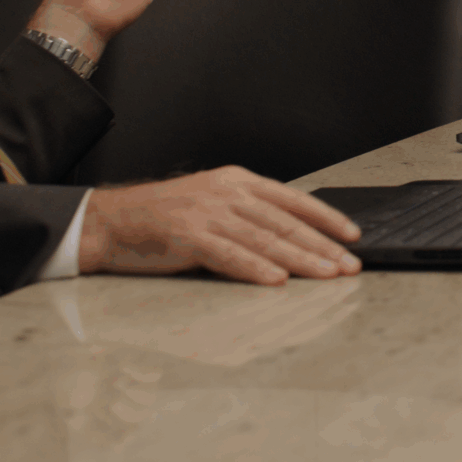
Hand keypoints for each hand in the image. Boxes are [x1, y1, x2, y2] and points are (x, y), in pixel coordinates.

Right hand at [80, 166, 363, 284]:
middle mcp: (227, 193)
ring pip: (265, 238)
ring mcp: (207, 213)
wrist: (109, 221)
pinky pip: (230, 255)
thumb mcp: (211, 203)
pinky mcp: (187, 236)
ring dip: (301, 259)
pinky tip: (278, 280)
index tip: (352, 236)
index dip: (327, 218)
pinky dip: (256, 268)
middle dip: (323, 246)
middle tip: (351, 265)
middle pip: (285, 222)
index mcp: (237, 181)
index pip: (293, 199)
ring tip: (328, 275)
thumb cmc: (162, 219)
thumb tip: (293, 239)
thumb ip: (248, 215)